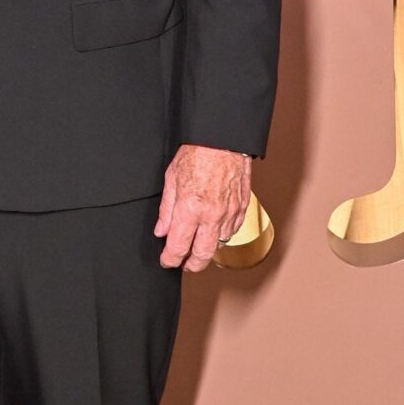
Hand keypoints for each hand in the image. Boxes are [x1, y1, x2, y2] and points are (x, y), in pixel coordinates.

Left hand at [155, 145, 253, 272]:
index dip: (170, 259)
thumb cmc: (198, 152)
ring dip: (208, 248)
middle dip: (191, 265)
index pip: (178, 247)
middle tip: (184, 264)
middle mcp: (211, 214)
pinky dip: (222, 234)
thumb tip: (162, 230)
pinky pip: (233, 230)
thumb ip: (166, 210)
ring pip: (219, 244)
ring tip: (198, 244)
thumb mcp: (171, 178)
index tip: (167, 260)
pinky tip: (214, 229)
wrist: (223, 140)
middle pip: (202, 255)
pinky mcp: (241, 208)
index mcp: (190, 208)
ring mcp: (229, 213)